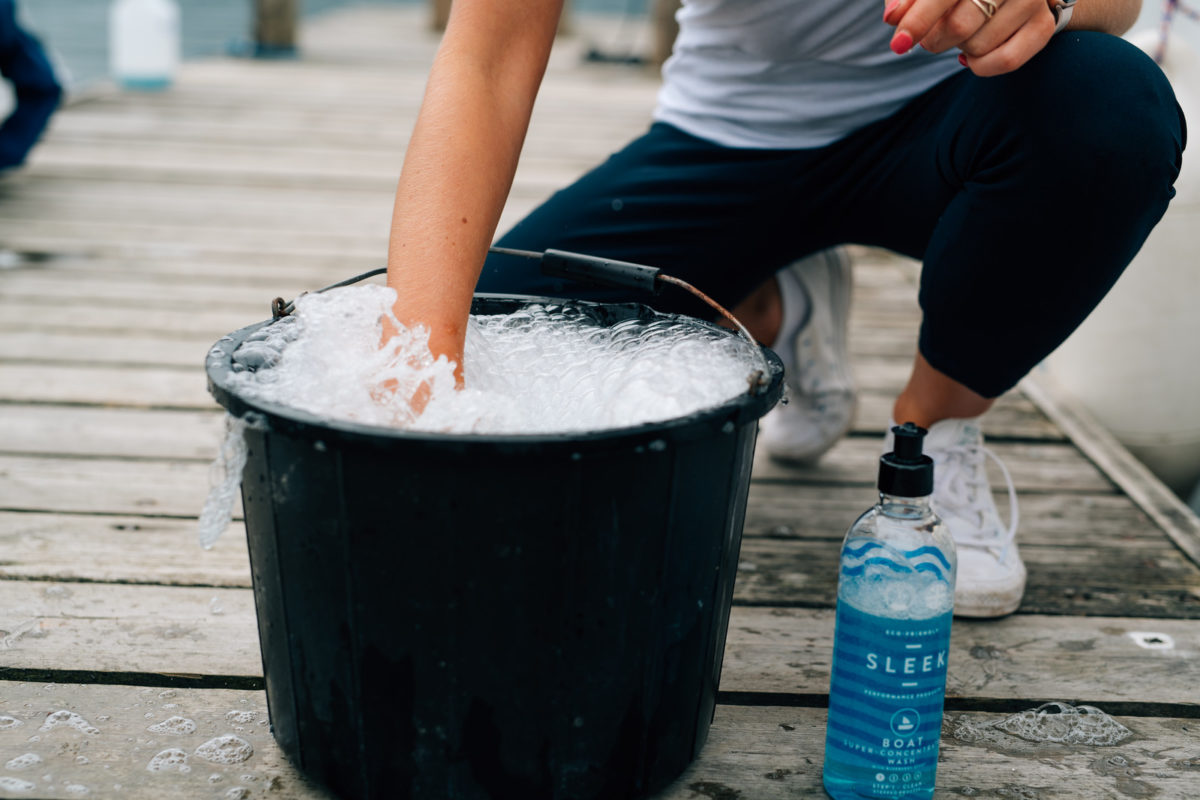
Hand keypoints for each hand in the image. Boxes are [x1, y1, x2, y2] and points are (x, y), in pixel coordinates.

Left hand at [884, 0, 1056, 75]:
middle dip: (933, 40)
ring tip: (961, 30)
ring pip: (978, 47)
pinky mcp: (1044, 22)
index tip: (899, 43)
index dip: (918, 21)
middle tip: (930, 36)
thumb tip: (893, 17)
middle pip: (959, 27)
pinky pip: (1006, 61)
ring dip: (958, 48)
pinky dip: (980, 66)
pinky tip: (971, 54)